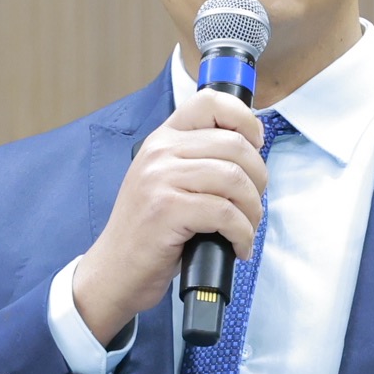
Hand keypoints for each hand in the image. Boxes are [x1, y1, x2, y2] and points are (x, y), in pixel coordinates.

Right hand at [69, 92, 266, 342]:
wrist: (114, 271)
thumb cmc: (148, 232)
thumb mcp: (166, 183)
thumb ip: (197, 160)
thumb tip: (251, 153)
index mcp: (162, 139)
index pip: (210, 102)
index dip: (244, 120)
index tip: (255, 146)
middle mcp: (160, 152)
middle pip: (234, 145)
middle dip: (258, 179)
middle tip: (253, 204)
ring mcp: (160, 179)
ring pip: (234, 178)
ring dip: (253, 210)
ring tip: (246, 229)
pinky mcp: (167, 210)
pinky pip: (226, 213)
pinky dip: (242, 234)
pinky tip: (237, 246)